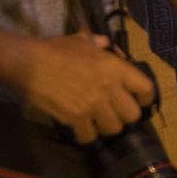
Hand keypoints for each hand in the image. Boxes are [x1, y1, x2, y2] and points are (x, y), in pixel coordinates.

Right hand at [11, 34, 153, 143]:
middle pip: (132, 115)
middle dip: (125, 116)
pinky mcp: (77, 118)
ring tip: (97, 122)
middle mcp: (110, 87)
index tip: (141, 102)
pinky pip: (90, 137)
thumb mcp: (83, 40)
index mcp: (115, 67)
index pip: (146, 88)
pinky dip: (86, 135)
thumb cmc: (56, 50)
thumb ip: (99, 43)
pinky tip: (80, 129)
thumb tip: (106, 44)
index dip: (146, 98)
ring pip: (113, 128)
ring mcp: (94, 104)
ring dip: (106, 126)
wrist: (30, 64)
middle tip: (114, 113)